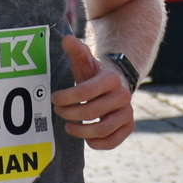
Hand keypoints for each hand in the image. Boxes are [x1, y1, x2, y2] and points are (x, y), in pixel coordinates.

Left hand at [50, 35, 134, 149]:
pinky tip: (86, 137)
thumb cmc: (94, 75)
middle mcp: (124, 96)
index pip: (85, 92)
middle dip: (69, 113)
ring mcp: (128, 112)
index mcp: (112, 79)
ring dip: (80, 131)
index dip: (66, 98)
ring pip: (101, 129)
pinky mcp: (129, 126)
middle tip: (58, 111)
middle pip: (90, 112)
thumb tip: (66, 39)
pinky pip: (112, 141)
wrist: (117, 84)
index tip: (54, 98)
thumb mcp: (85, 61)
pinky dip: (96, 143)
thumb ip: (76, 50)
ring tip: (68, 126)